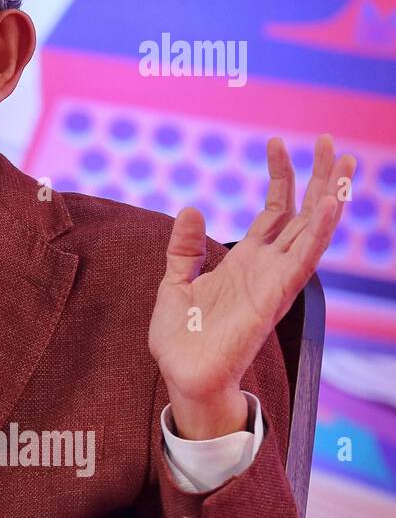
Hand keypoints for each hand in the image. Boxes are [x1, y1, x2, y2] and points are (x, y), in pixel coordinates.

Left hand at [148, 135, 354, 439]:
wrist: (183, 376)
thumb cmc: (181, 338)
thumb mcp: (175, 282)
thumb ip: (184, 248)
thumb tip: (190, 208)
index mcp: (245, 261)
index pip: (273, 210)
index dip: (279, 177)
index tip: (276, 142)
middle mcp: (267, 267)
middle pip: (301, 213)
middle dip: (316, 177)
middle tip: (328, 140)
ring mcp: (274, 280)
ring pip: (312, 231)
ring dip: (329, 197)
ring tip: (343, 162)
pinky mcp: (275, 296)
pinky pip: (303, 259)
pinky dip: (318, 231)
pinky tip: (329, 204)